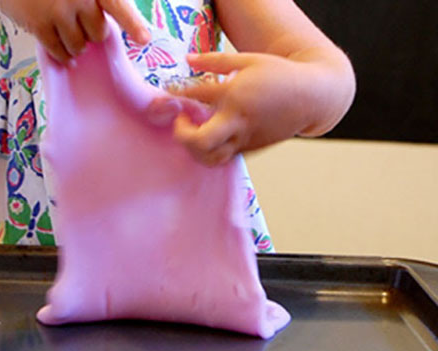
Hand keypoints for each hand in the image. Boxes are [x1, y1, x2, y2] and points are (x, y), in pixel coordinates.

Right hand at [0, 0, 149, 63]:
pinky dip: (61, 54)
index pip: (118, 5)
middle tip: (77, 23)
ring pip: (79, 46)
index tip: (144, 39)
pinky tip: (58, 47)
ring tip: (63, 30)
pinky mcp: (40, 24)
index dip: (132, 23)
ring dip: (74, 45)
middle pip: (99, 33)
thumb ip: (97, 2)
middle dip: (90, 33)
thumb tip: (107, 31)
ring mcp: (58, 10)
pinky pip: (60, 52)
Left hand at [172, 52, 336, 166]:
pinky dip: (210, 152)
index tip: (170, 93)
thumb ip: (215, 60)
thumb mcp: (247, 60)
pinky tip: (207, 138)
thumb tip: (188, 59)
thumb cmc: (279, 74)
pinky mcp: (251, 149)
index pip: (196, 95)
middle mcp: (238, 120)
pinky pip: (224, 158)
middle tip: (180, 121)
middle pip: (201, 141)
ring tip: (192, 133)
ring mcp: (245, 138)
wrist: (313, 97)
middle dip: (182, 134)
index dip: (177, 94)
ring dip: (194, 149)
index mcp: (235, 94)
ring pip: (211, 158)